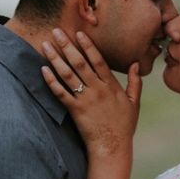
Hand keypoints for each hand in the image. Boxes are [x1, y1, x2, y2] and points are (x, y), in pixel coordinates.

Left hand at [41, 28, 140, 158]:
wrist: (112, 147)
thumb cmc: (123, 126)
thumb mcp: (134, 103)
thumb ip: (135, 82)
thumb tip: (136, 64)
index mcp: (111, 85)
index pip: (98, 60)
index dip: (88, 45)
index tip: (78, 33)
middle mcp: (97, 89)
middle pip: (80, 62)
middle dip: (67, 45)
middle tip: (56, 30)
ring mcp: (85, 100)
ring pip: (68, 75)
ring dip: (56, 58)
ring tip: (46, 45)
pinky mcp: (75, 111)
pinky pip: (61, 93)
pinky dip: (51, 81)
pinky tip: (43, 70)